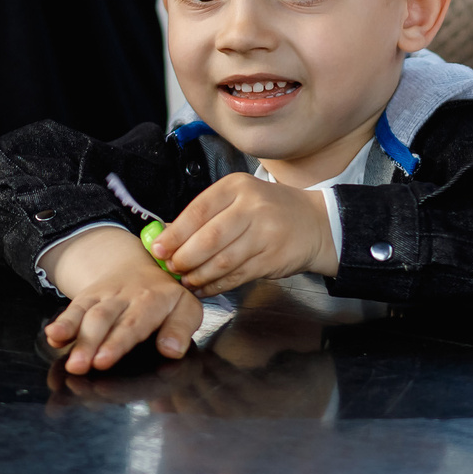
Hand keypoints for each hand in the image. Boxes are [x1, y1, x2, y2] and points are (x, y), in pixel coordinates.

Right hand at [43, 227, 204, 371]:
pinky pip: (73, 308)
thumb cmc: (165, 297)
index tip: (102, 361)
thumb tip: (172, 350)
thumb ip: (181, 328)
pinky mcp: (87, 298)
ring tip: (67, 360)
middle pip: (104, 319)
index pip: (134, 323)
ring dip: (73, 336)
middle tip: (79, 366)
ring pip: (86, 314)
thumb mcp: (186, 307)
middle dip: (90, 343)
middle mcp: (125, 297)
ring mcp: (104, 297)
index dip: (117, 342)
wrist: (139, 267)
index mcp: (153, 299)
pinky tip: (53, 337)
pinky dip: (62, 324)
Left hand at [153, 173, 338, 295]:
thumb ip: (206, 215)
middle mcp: (252, 206)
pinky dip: (216, 285)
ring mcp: (265, 233)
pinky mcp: (272, 258)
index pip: (198, 210)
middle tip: (171, 268)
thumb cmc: (268, 211)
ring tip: (186, 280)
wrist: (315, 223)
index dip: (175, 233)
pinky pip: (237, 276)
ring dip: (199, 274)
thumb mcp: (239, 199)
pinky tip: (205, 287)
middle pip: (210, 237)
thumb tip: (166, 236)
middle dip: (185, 257)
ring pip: (223, 260)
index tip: (158, 248)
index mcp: (237, 187)